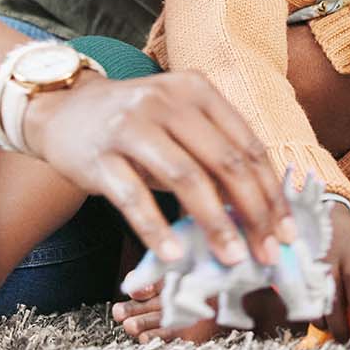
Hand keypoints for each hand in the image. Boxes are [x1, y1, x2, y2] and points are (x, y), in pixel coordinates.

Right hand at [25, 70, 295, 269]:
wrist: (63, 111)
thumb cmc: (135, 126)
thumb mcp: (179, 125)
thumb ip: (215, 156)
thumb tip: (261, 213)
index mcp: (197, 91)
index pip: (247, 145)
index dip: (271, 192)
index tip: (287, 232)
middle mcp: (167, 101)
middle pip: (225, 162)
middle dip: (254, 213)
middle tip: (267, 253)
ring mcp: (131, 126)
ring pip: (186, 179)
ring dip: (214, 224)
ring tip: (232, 258)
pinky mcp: (100, 155)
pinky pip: (134, 198)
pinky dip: (157, 230)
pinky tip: (173, 256)